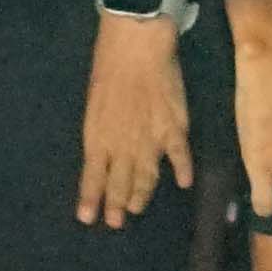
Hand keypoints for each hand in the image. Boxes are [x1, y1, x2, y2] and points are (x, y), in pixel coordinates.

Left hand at [75, 9, 187, 227]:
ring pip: (147, 177)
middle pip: (120, 183)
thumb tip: (101, 153)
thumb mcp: (93, 105)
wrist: (136, 48)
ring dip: (141, 195)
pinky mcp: (174, 130)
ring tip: (137, 209)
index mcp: (99, 139)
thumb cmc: (108, 68)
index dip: (91, 199)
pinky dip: (182, 171)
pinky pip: (179, 157)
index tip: (88, 218)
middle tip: (115, 222)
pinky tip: (183, 183)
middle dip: (116, 205)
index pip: (93, 177)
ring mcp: (150, 141)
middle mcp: (123, 147)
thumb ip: (99, 133)